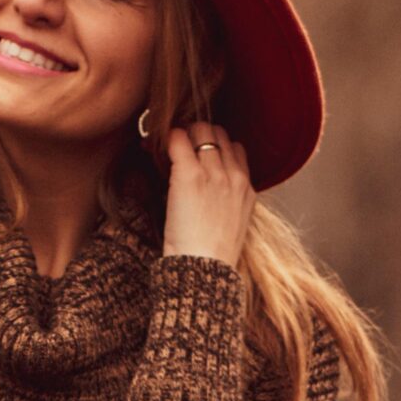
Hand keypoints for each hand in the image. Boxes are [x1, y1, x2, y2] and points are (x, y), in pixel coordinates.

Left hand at [161, 121, 253, 266]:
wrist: (205, 270)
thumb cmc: (212, 255)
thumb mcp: (232, 224)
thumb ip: (227, 200)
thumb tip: (208, 189)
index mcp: (246, 188)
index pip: (235, 147)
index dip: (215, 145)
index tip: (197, 151)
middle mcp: (233, 175)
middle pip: (219, 133)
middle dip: (198, 133)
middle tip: (179, 144)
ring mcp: (213, 173)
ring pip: (200, 130)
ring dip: (182, 133)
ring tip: (167, 145)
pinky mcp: (190, 175)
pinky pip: (178, 139)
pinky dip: (167, 138)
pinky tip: (154, 145)